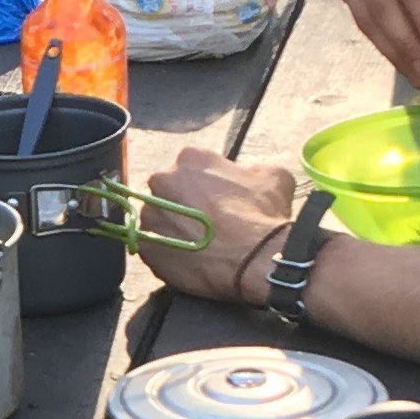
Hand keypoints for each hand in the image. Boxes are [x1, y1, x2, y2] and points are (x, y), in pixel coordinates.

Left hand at [139, 147, 294, 300]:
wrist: (255, 259)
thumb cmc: (263, 215)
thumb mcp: (273, 177)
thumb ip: (253, 169)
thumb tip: (248, 174)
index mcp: (190, 158)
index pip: (191, 168)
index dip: (205, 186)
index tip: (216, 201)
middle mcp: (162, 181)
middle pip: (168, 192)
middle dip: (183, 205)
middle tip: (205, 224)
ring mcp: (150, 216)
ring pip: (158, 220)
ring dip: (173, 230)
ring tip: (197, 245)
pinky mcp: (146, 247)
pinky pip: (152, 249)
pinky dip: (167, 254)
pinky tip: (188, 260)